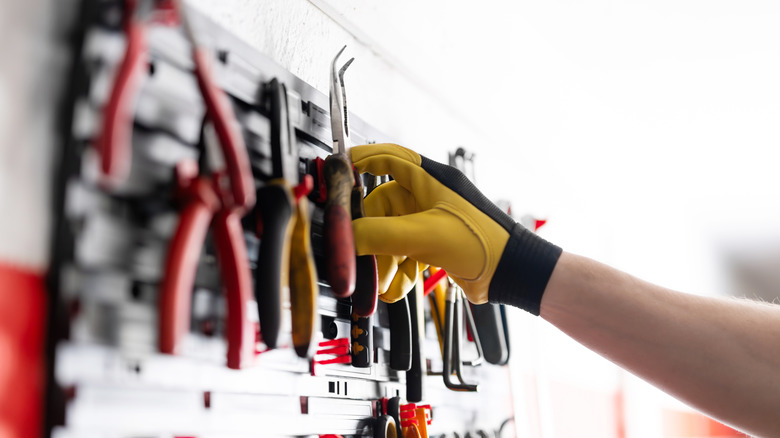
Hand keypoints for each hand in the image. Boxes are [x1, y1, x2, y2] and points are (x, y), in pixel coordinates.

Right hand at [350, 143, 560, 313]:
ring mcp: (430, 221)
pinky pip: (403, 252)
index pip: (391, 159)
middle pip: (382, 207)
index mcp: (432, 180)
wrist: (512, 273)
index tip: (339, 168)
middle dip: (370, 235)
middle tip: (359, 255)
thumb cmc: (484, 243)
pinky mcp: (433, 244)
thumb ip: (382, 235)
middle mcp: (429, 197)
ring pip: (390, 234)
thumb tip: (348, 236)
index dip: (363, 160)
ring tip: (381, 281)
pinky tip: (397, 287)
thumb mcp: (426, 235)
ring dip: (382, 259)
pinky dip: (397, 270)